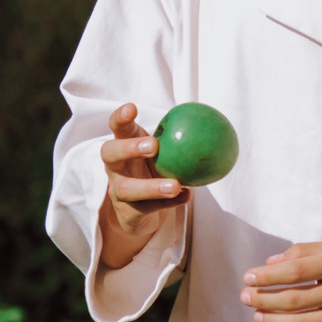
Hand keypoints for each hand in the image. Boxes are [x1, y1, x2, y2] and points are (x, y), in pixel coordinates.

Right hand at [96, 103, 188, 268]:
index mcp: (123, 146)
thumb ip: (178, 140)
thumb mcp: (164, 153)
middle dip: (128, 148)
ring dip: (151, 187)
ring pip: (127, 189)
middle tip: (153, 146)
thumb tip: (213, 125)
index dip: (120, 118)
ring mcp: (117, 191)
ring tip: (175, 185)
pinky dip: (168, 204)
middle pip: (109, 154)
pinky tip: (186, 196)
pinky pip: (147, 209)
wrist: (140, 211)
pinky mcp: (127, 214)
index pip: (117, 128)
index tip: (133, 108)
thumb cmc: (155, 170)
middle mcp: (115, 168)